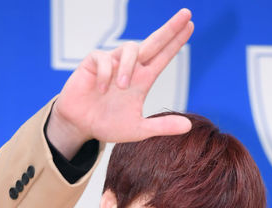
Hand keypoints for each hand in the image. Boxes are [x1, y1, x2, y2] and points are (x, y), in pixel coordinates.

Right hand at [47, 8, 193, 157]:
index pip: (163, 56)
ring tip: (123, 86)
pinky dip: (106, 74)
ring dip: (128, 66)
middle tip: (186, 14)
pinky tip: (102, 89)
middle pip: (153, 42)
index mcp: (142, 80)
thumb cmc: (108, 125)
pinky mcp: (93, 63)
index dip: (175, 42)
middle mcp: (130, 67)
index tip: (190, 25)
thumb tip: (189, 126)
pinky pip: (104, 59)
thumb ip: (162, 126)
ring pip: (130, 48)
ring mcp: (112, 62)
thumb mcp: (138, 129)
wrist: (81, 127)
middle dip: (169, 29)